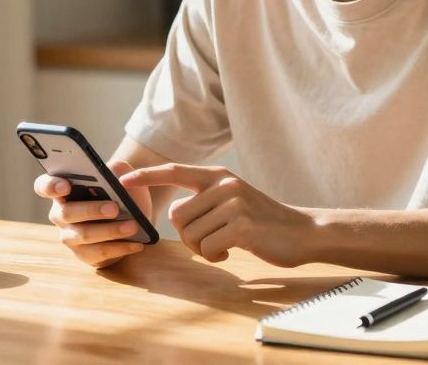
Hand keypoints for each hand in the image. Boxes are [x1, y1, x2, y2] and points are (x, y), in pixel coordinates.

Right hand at [33, 160, 153, 268]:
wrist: (134, 218)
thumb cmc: (121, 193)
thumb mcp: (123, 177)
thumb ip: (118, 169)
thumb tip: (114, 171)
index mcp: (62, 189)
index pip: (44, 186)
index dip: (50, 186)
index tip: (65, 186)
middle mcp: (61, 213)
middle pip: (67, 212)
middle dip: (90, 210)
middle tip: (114, 207)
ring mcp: (70, 236)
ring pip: (84, 235)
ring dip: (110, 231)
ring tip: (132, 226)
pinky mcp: (84, 254)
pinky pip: (98, 253)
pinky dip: (119, 247)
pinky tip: (136, 243)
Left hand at [120, 164, 313, 266]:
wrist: (303, 232)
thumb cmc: (262, 222)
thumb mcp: (233, 200)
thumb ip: (207, 200)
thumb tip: (174, 213)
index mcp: (219, 176)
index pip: (174, 171)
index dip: (147, 176)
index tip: (124, 180)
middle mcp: (224, 184)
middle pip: (177, 215)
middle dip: (189, 236)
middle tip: (212, 241)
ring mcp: (234, 203)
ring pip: (191, 235)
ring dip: (204, 249)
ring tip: (226, 244)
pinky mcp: (242, 226)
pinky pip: (207, 248)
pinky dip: (216, 256)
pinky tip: (233, 251)